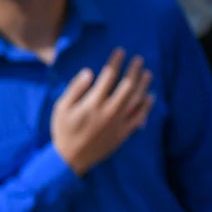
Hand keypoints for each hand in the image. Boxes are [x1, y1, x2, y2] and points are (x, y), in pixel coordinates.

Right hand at [50, 50, 155, 175]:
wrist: (71, 159)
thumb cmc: (63, 131)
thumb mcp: (61, 108)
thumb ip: (75, 89)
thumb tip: (88, 72)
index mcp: (93, 103)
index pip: (108, 77)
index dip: (116, 62)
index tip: (120, 52)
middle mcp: (109, 111)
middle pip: (127, 86)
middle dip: (134, 70)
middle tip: (139, 59)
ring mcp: (119, 122)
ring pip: (137, 100)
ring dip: (143, 85)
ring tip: (148, 73)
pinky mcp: (124, 133)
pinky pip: (139, 117)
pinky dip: (146, 106)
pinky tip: (150, 97)